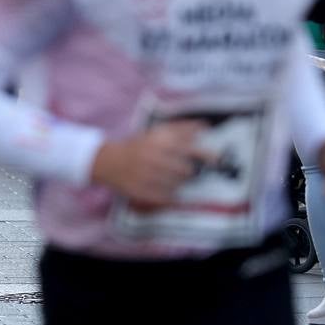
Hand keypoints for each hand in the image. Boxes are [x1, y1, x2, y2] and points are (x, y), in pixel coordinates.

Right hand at [89, 120, 215, 206]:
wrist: (107, 162)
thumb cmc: (137, 146)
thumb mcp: (156, 133)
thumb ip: (180, 129)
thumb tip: (204, 126)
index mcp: (158, 142)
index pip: (189, 149)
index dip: (206, 154)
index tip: (217, 159)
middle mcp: (153, 158)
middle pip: (186, 170)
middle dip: (188, 171)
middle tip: (182, 169)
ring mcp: (147, 177)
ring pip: (178, 185)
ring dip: (178, 182)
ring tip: (168, 176)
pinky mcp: (142, 192)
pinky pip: (166, 198)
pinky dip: (170, 195)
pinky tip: (164, 188)